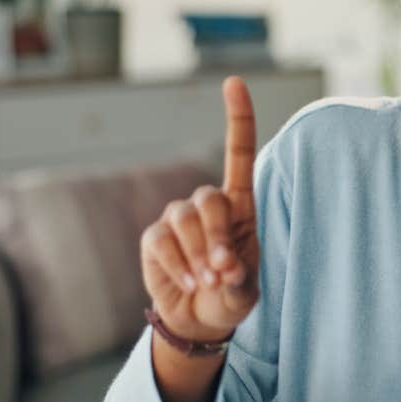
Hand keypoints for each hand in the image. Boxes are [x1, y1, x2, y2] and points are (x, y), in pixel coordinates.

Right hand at [140, 76, 260, 341]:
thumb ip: (239, 276)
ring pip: (183, 221)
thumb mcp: (246, 289)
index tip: (234, 82)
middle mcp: (209, 205)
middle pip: (210, 200)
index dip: (237, 117)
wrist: (200, 319)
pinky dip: (177, 266)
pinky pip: (162, 242)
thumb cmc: (231, 295)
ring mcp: (178, 219)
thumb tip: (223, 266)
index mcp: (240, 205)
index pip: (239, 153)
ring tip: (206, 283)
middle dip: (216, 236)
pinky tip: (188, 284)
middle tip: (223, 271)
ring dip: (196, 256)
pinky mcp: (155, 237)